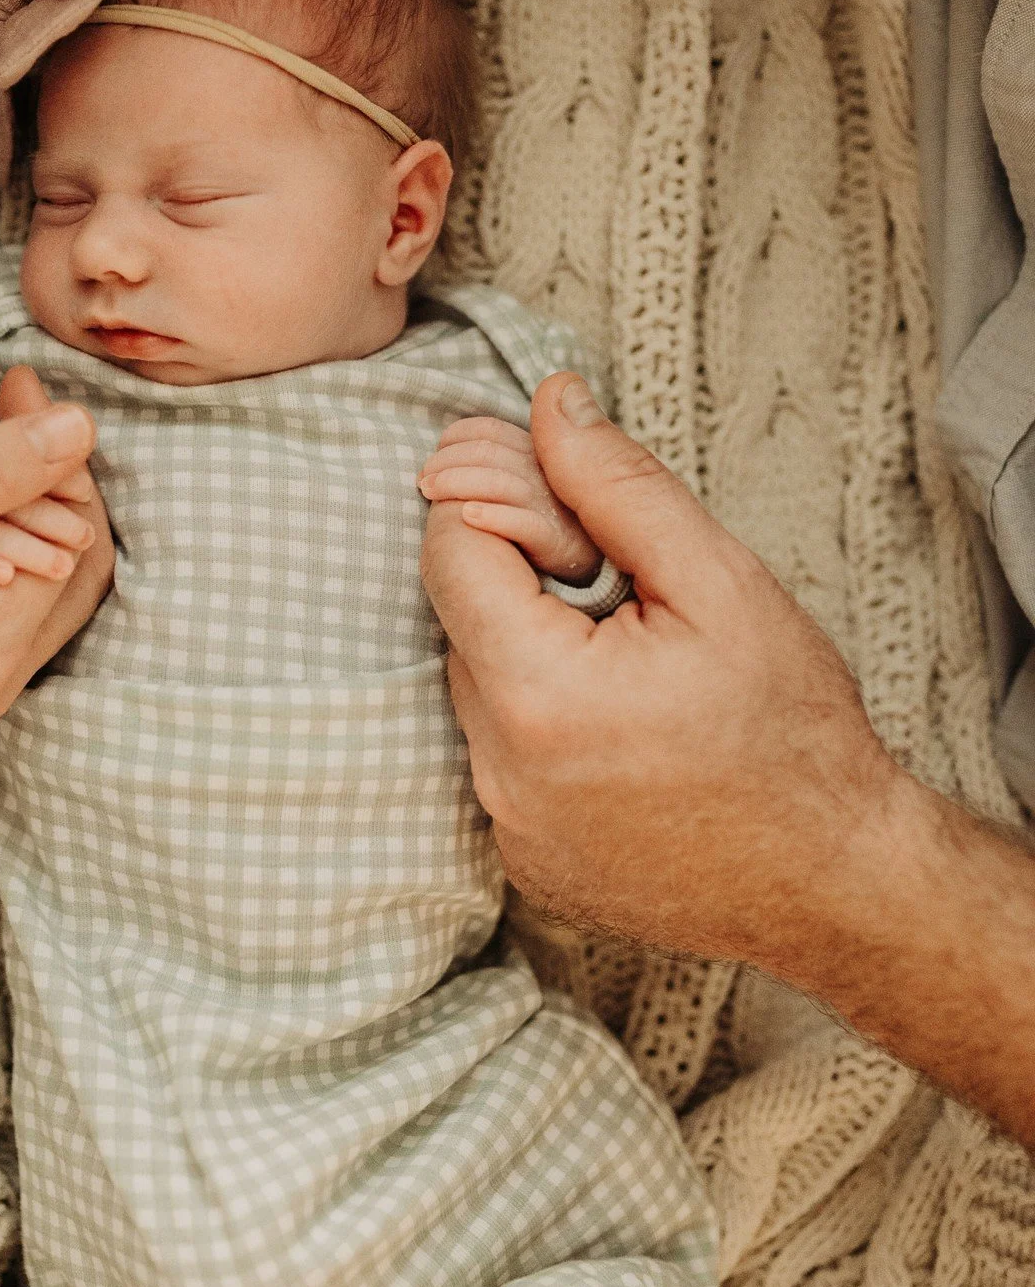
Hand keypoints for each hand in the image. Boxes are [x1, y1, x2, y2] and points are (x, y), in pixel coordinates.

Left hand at [418, 416, 601, 582]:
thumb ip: (487, 467)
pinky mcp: (558, 542)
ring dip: (459, 483)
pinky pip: (526, 524)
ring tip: (431, 495)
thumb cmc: (533, 527)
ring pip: (503, 483)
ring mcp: (554, 507)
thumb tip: (436, 459)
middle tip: (423, 482)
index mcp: (534, 454)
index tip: (431, 459)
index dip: (455, 439)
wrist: (580, 572)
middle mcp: (546, 474)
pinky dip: (494, 516)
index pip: (491, 430)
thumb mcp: (514, 488)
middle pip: (491, 452)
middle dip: (448, 462)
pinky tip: (467, 517)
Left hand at [420, 372, 905, 962]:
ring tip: (633, 661)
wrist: (837, 881)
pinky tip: (625, 727)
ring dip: (533, 646)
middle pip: (460, 612)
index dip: (506, 500)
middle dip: (522, 571)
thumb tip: (548, 405)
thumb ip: (618, 484)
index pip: (450, 542)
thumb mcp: (720, 582)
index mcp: (539, 694)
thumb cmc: (794, 735)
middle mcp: (499, 770)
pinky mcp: (523, 858)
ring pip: (480, 682)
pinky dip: (544, 722)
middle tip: (615, 576)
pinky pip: (502, 754)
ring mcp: (507, 825)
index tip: (577, 512)